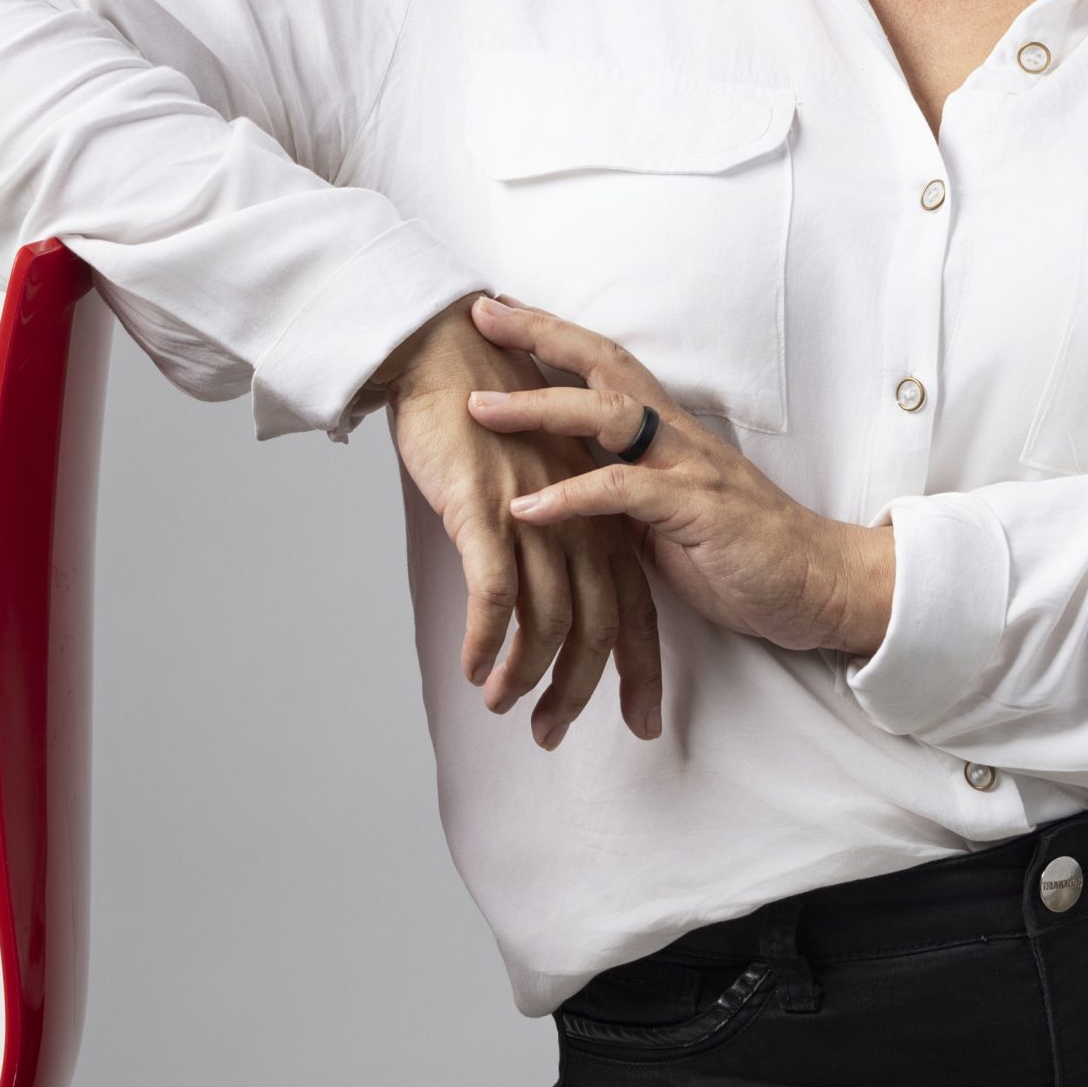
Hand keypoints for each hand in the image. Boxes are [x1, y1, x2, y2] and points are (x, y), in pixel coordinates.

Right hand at [377, 291, 663, 751]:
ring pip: (550, 619)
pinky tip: (474, 668)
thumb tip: (554, 594)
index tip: (642, 723)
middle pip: (602, 624)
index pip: (637, 605)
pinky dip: (489, 641)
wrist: (446, 349)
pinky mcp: (488, 508)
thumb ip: (561, 532)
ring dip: (526, 676)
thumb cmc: (491, 413)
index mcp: (606, 511)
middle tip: (554, 737)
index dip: (641, 670)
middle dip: (583, 691)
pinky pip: (496, 592)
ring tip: (502, 708)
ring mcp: (538, 513)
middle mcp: (584, 516)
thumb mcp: (546, 477)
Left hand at [463, 295, 894, 661]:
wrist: (819, 584)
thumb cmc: (742, 553)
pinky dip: (570, 497)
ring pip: (608, 416)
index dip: (553, 333)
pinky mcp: (697, 510)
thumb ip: (620, 495)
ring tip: (482, 408)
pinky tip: (526, 506)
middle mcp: (677, 435)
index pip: (605, 365)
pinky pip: (623, 492)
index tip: (498, 310)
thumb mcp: (666, 517)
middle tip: (481, 314)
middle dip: (540, 336)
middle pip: (603, 365)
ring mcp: (689, 467)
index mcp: (669, 432)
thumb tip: (562, 490)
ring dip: (539, 409)